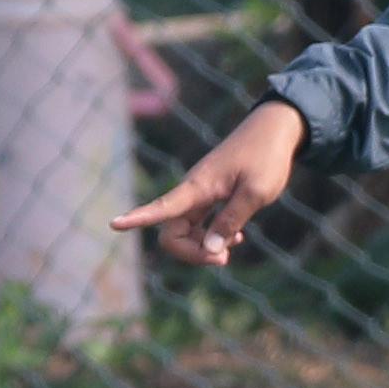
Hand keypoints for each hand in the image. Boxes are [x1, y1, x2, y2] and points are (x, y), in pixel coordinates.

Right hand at [112, 98, 307, 267]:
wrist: (274, 130)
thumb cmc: (266, 157)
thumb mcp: (256, 192)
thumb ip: (231, 220)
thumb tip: (211, 250)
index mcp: (198, 187)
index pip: (161, 207)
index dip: (137, 218)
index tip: (113, 224)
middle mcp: (192, 192)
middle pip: (173, 233)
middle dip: (193, 253)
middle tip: (225, 257)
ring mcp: (200, 195)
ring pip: (186, 232)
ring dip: (205, 247)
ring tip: (236, 242)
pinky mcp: (210, 197)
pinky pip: (200, 226)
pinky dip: (214, 236)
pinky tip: (237, 237)